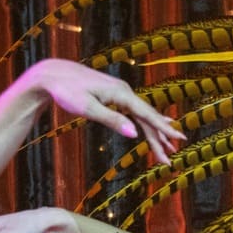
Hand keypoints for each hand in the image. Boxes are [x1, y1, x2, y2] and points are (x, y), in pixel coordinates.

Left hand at [8, 59, 185, 164]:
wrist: (53, 74)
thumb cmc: (67, 91)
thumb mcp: (88, 109)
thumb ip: (112, 121)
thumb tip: (135, 134)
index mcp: (121, 94)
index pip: (147, 115)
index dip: (163, 129)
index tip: (179, 139)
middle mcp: (124, 91)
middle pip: (147, 118)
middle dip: (159, 138)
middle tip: (169, 159)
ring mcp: (119, 92)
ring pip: (141, 115)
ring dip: (153, 132)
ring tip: (167, 147)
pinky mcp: (113, 95)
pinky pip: (133, 111)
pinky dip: (143, 123)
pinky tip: (150, 128)